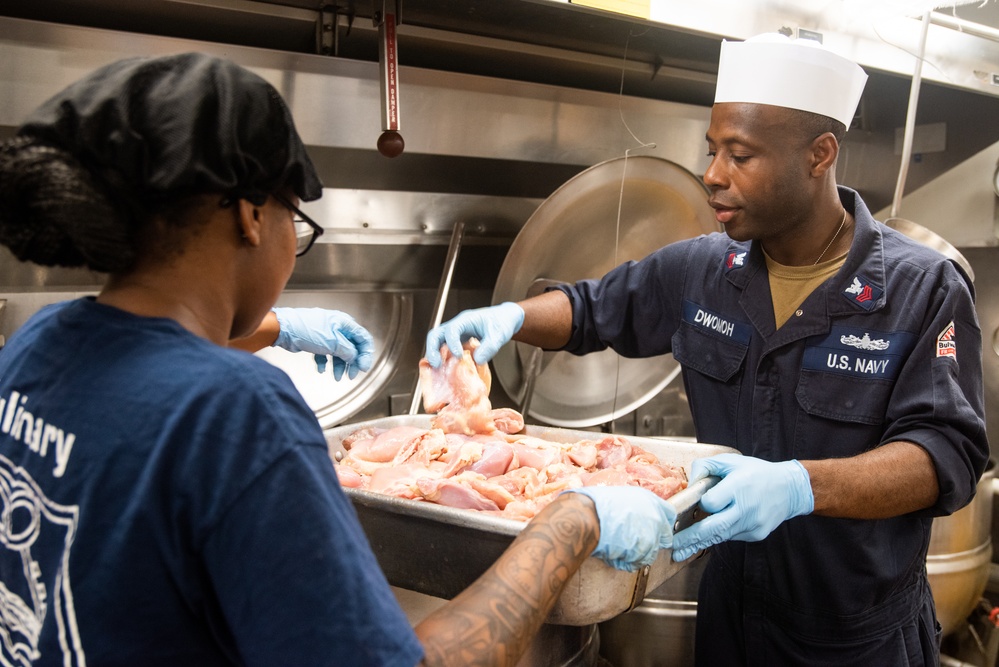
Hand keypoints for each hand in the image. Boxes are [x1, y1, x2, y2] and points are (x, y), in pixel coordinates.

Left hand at [272, 307, 374, 379]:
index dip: (366, 354)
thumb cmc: (307, 330)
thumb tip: (354, 357)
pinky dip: (325, 361)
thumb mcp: (333, 343)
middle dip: (352, 362)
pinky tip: (321, 369)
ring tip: (336, 377)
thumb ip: (348, 351)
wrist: (283, 329)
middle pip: (351, 346)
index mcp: (344, 323)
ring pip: (339, 351)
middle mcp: (337, 327)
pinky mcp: (316, 340)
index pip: (363, 338)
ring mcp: (326, 333)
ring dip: (339, 365)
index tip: (363, 367)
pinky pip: (326, 353)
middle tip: (350, 375)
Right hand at [424, 302, 523, 367]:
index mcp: (466, 320)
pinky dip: (442, 359)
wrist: (504, 319)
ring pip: (437, 342)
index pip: (452, 329)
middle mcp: (457, 326)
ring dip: (435, 355)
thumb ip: (489, 347)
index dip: (452, 343)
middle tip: (436, 364)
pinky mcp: (458, 342)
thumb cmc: (501, 322)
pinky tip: (445, 369)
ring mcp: (456, 334)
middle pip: (436, 334)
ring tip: (437, 369)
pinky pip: (445, 349)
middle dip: (433, 349)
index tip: (458, 355)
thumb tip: (477, 360)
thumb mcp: (499, 335)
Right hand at [565, 486, 676, 572]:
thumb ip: (633, 508)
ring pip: (650, 553)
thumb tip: (634, 517)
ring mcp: (652, 532)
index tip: (656, 531)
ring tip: (617, 548)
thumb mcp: (619, 498)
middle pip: (664, 537)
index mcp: (649, 499)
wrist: (586, 516)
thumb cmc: (594, 506)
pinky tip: (614, 554)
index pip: (670, 514)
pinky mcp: (645, 548)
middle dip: (650, 543)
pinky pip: (638, 562)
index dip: (662, 525)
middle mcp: (655, 515)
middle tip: (632, 543)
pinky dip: (626, 563)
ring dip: (636, 555)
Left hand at [671, 454, 812, 561]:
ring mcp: (753, 524)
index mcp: (739, 487)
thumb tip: (689, 482)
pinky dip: (719, 534)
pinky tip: (708, 535)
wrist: (790, 489)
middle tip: (672, 545)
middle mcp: (747, 508)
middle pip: (714, 528)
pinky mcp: (757, 534)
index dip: (702, 502)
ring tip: (679, 552)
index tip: (697, 501)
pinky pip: (732, 536)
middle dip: (690, 538)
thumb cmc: (757, 472)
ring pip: (721, 536)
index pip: (711, 503)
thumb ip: (706, 467)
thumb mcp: (731, 461)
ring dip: (699, 544)